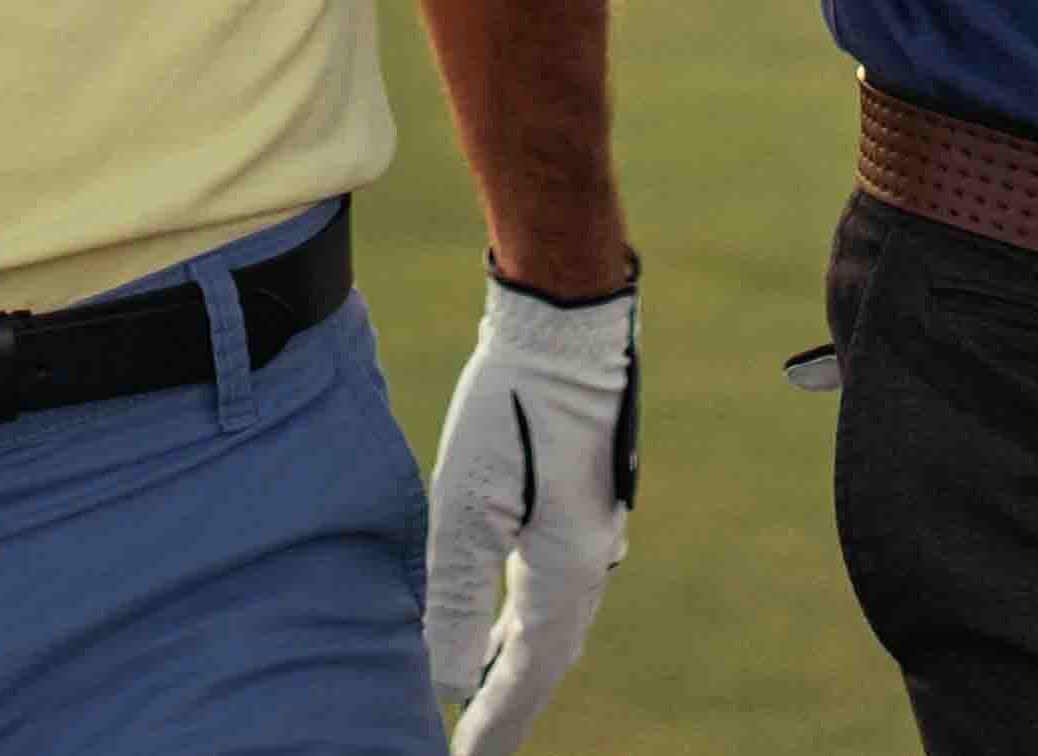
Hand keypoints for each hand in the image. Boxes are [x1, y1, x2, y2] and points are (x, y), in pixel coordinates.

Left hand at [422, 263, 637, 754]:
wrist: (566, 323)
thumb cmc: (513, 406)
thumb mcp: (468, 503)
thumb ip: (456, 596)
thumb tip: (446, 680)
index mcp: (566, 571)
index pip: (526, 672)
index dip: (495, 720)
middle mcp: (589, 559)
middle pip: (547, 656)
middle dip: (510, 702)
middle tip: (473, 741)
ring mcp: (591, 531)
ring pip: (552, 620)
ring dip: (517, 661)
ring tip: (481, 692)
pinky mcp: (579, 502)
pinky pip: (554, 584)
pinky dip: (525, 617)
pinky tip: (502, 615)